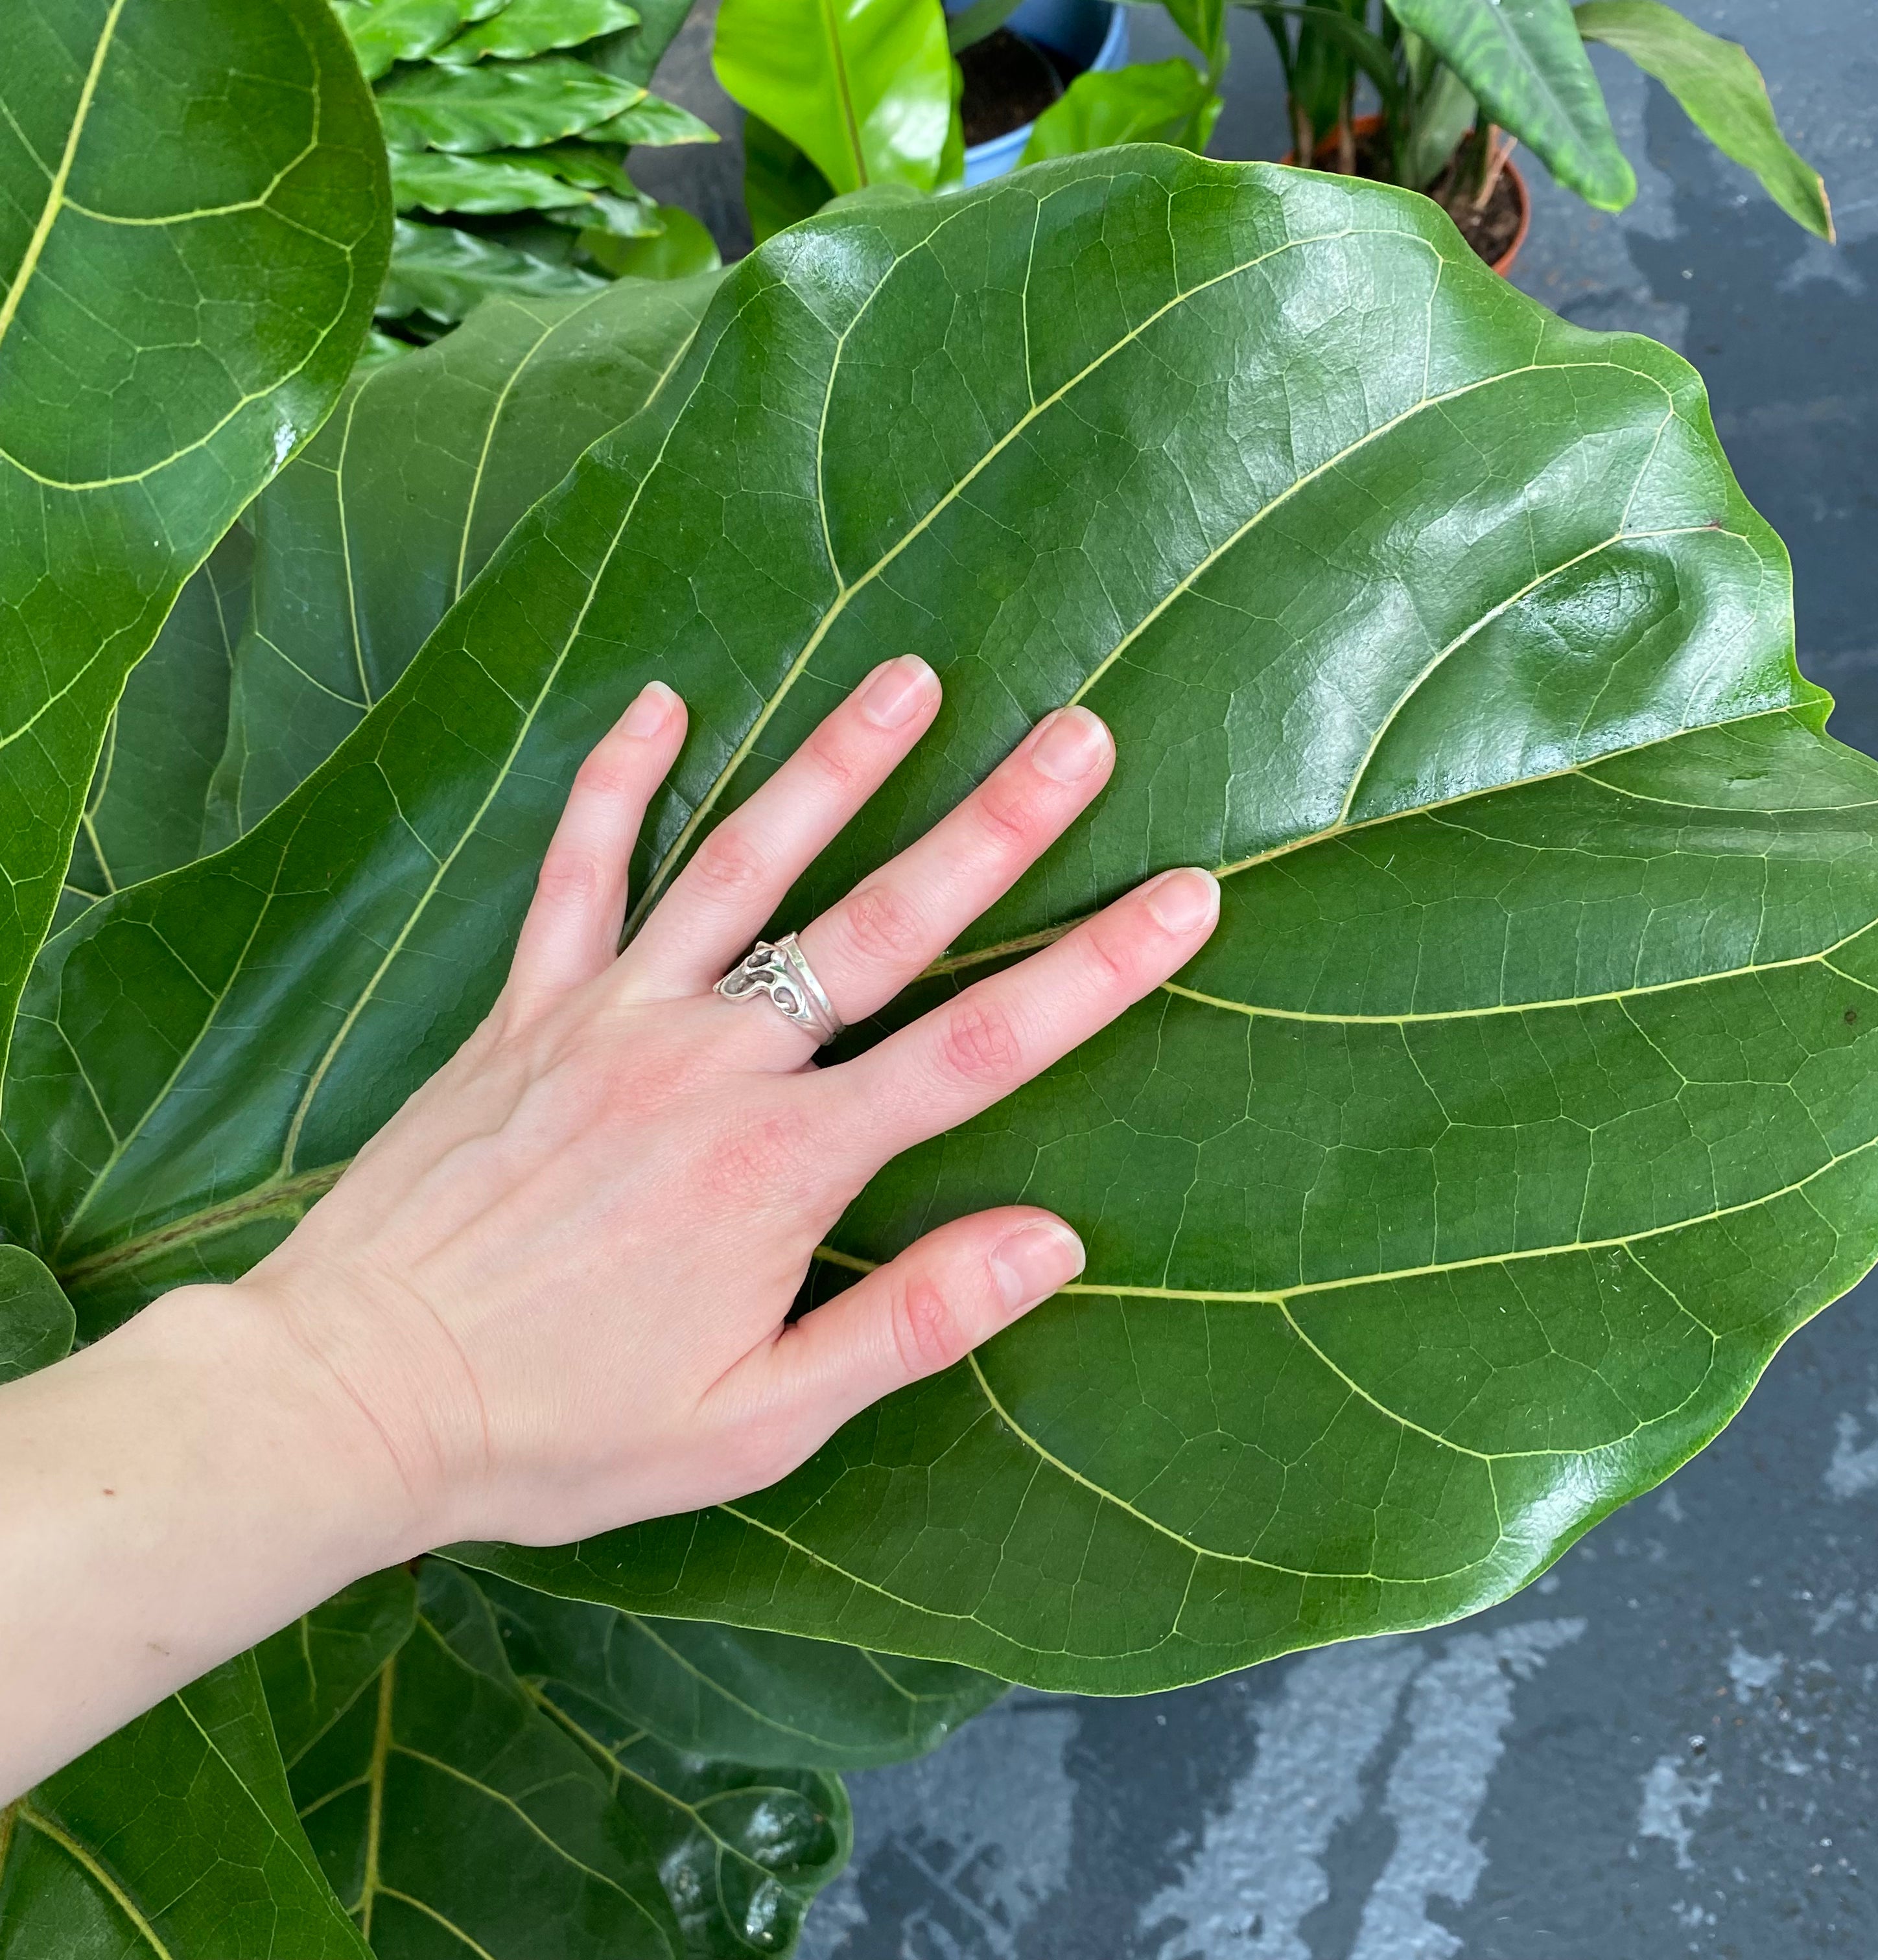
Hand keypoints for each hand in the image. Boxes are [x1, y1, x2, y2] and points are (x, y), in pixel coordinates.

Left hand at [241, 656, 1220, 1551]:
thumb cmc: (564, 1427)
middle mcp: (712, 1064)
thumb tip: (1052, 1239)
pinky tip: (662, 705)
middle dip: (995, 825)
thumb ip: (907, 1323)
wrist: (353, 1398)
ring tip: (911, 678)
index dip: (1095, 971)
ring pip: (742, 867)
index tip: (1185, 897)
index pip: (977, 1049)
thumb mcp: (756, 1421)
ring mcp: (613, 1020)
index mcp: (784, 1166)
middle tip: (1080, 736)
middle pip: (880, 924)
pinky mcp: (525, 1010)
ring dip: (834, 766)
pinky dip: (614, 785)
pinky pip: (575, 873)